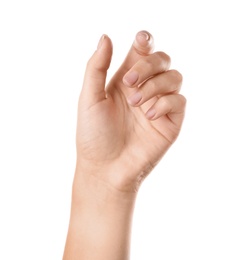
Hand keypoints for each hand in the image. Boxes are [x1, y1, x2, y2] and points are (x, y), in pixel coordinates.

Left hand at [76, 31, 185, 192]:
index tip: (141, 41)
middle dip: (148, 65)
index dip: (145, 41)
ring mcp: (159, 105)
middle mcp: (144, 89)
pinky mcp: (171, 122)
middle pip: (161, 60)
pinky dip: (165, 102)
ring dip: (155, 85)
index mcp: (125, 81)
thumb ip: (97, 67)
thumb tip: (106, 36)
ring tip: (136, 103)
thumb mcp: (89, 98)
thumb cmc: (94, 135)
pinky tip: (148, 115)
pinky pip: (179, 101)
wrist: (105, 168)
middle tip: (129, 82)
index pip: (142, 52)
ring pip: (174, 77)